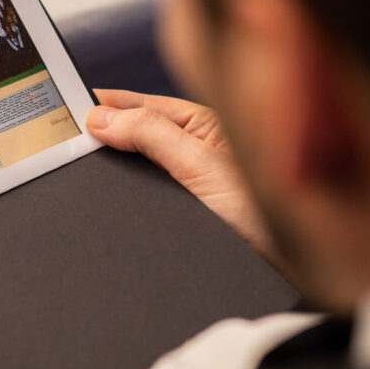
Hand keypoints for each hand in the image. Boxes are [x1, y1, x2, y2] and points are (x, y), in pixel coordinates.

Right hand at [86, 89, 282, 272]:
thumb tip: (103, 117)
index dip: (110, 103)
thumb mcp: (202, 166)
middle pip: (143, 133)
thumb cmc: (272, 215)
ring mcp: (202, 183)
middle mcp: (206, 150)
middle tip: (67, 131)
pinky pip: (155, 199)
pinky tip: (119, 202)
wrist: (302, 267)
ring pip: (148, 166)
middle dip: (109, 130)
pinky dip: (134, 199)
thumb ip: (153, 136)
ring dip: (122, 165)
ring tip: (85, 159)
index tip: (73, 101)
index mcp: (209, 125)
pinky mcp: (200, 215)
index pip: (146, 106)